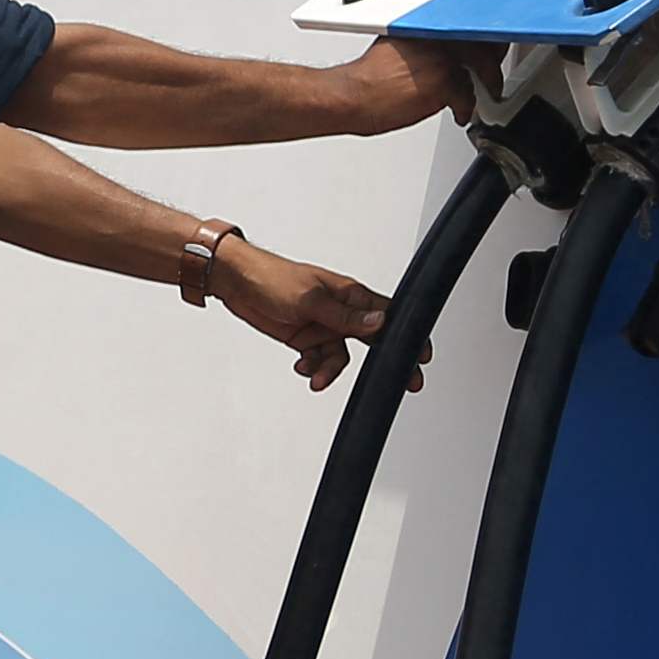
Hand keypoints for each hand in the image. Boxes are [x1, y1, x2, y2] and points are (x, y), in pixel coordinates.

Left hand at [212, 235, 396, 390]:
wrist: (237, 284)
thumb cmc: (272, 278)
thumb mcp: (311, 299)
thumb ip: (345, 315)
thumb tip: (379, 322)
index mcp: (349, 294)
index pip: (389, 314)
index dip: (407, 333)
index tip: (421, 354)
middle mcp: (341, 311)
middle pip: (373, 339)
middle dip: (384, 360)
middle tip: (403, 381)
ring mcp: (324, 325)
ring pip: (341, 356)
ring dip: (329, 369)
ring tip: (314, 374)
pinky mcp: (306, 338)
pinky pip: (320, 360)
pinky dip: (313, 368)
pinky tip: (302, 366)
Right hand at [350, 36, 483, 126]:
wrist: (350, 96)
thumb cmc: (365, 78)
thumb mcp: (396, 48)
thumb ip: (424, 47)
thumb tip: (439, 58)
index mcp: (423, 24)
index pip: (467, 25)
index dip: (484, 40)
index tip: (491, 51)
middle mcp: (435, 36)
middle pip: (482, 45)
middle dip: (491, 65)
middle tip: (492, 80)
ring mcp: (442, 58)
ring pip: (479, 70)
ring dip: (483, 88)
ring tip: (478, 99)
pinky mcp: (444, 82)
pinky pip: (468, 96)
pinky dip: (467, 109)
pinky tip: (460, 114)